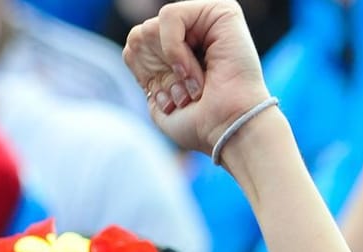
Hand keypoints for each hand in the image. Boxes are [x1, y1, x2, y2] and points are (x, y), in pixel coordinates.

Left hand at [122, 0, 270, 154]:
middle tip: (185, 94)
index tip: (172, 99)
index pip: (134, 46)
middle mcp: (194, 28)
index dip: (145, 75)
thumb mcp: (157, 94)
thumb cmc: (199, 122)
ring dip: (168, 65)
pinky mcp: (220, 10)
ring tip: (193, 86)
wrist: (227, 129)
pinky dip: (174, 50)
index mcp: (180, 47)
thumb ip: (143, 61)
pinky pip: (170, 16)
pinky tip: (192, 71)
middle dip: (157, 71)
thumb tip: (137, 35)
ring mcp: (206, 18)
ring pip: (152, 27)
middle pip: (141, 35)